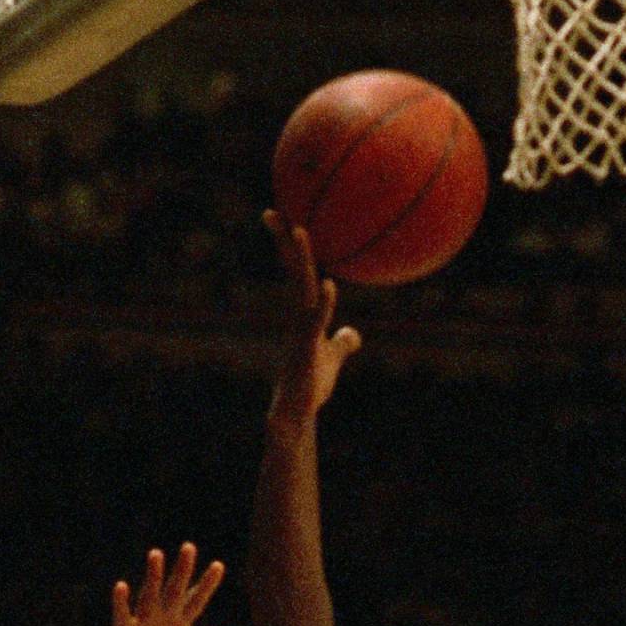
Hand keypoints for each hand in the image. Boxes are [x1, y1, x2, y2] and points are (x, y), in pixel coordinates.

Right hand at [96, 545, 242, 625]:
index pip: (195, 600)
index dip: (206, 584)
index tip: (218, 565)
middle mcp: (160, 619)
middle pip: (173, 590)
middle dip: (181, 570)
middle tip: (189, 547)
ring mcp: (140, 625)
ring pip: (148, 595)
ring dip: (152, 576)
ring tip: (157, 555)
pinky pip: (122, 615)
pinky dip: (122, 602)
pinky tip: (122, 586)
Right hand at [264, 213, 361, 419]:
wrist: (296, 414)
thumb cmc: (310, 388)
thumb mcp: (331, 360)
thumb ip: (341, 344)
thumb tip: (353, 334)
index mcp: (304, 313)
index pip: (296, 271)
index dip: (290, 246)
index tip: (284, 218)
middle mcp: (299, 316)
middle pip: (292, 270)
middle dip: (283, 240)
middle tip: (272, 210)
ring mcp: (301, 330)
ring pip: (300, 287)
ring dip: (301, 259)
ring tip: (300, 231)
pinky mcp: (306, 349)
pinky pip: (315, 321)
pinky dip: (322, 303)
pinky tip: (328, 285)